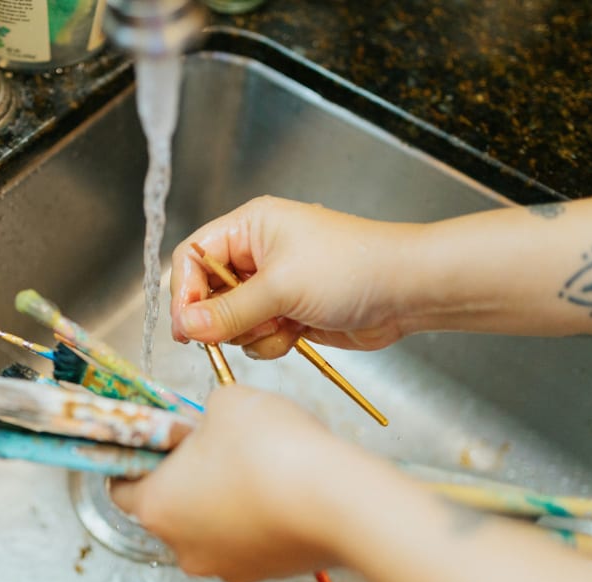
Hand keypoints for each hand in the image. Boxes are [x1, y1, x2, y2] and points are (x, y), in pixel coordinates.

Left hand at [110, 385, 364, 581]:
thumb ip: (203, 412)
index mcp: (155, 505)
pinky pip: (246, 540)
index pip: (121, 486)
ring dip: (221, 499)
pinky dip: (254, 518)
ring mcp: (225, 567)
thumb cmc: (271, 449)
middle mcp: (182, 547)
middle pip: (167, 508)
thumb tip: (210, 419)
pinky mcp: (264, 574)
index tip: (157, 440)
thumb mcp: (226, 402)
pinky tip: (277, 489)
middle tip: (211, 444)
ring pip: (209, 527)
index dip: (137, 457)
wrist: (338, 499)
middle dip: (184, 476)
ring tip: (253, 465)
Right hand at [170, 196, 421, 357]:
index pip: (193, 258)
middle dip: (223, 319)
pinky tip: (297, 334)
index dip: (185, 293)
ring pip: (231, 322)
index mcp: (249, 228)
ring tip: (283, 326)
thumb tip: (186, 326)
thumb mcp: (281, 287)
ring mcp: (272, 286)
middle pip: (207, 294)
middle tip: (246, 328)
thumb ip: (228, 311)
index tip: (187, 328)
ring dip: (251, 333)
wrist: (407, 292)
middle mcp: (255, 255)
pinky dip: (271, 342)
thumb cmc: (350, 268)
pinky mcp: (287, 313)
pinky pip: (256, 336)